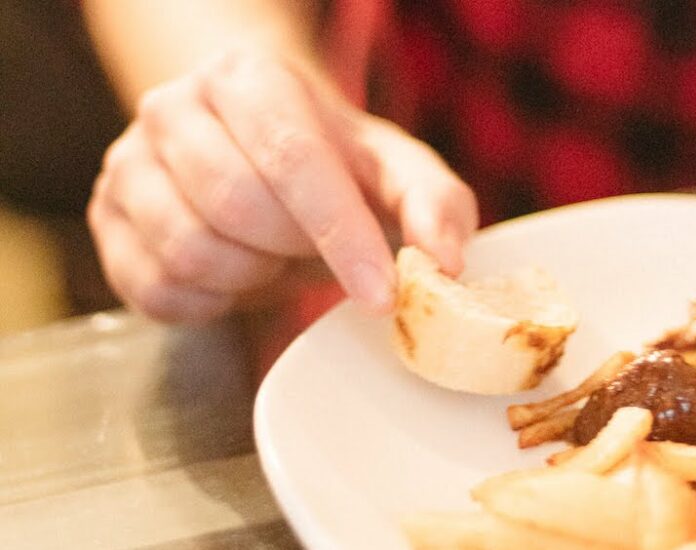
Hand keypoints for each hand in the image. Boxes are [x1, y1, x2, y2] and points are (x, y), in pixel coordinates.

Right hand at [89, 51, 477, 322]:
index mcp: (249, 76)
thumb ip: (433, 205)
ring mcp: (127, 163)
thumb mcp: (396, 172)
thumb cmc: (335, 166)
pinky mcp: (105, 222)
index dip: (341, 235)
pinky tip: (237, 273)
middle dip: (294, 249)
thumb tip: (444, 262)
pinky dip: (212, 302)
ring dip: (252, 276)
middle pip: (235, 206)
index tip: (381, 294)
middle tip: (316, 248)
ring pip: (190, 252)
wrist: (257, 154)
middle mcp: (172, 106)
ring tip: (274, 252)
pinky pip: (158, 292)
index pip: (292, 159)